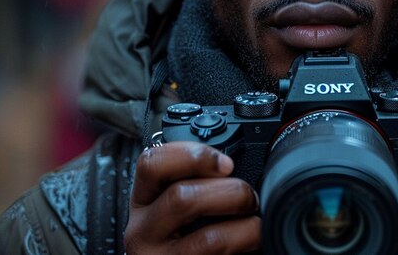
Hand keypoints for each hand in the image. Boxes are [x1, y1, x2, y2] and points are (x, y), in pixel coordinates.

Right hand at [124, 141, 260, 253]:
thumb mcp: (177, 204)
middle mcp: (142, 231)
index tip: (226, 163)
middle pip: (181, 198)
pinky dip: (244, 243)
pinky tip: (252, 241)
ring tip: (255, 222)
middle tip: (248, 196)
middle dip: (228, 191)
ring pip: (206, 238)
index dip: (193, 155)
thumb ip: (195, 181)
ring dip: (243, 226)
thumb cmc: (187, 235)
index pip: (152, 163)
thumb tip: (232, 164)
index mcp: (144, 200)